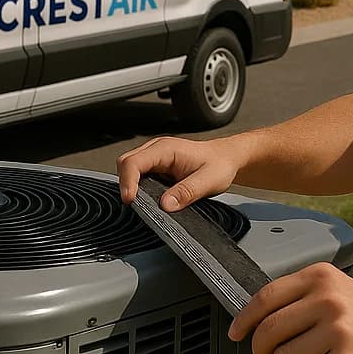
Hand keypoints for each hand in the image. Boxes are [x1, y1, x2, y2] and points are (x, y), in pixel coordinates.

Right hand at [117, 135, 243, 210]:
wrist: (227, 159)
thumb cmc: (220, 165)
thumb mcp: (209, 181)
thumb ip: (187, 192)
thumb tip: (165, 205)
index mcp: (166, 148)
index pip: (134, 162)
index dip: (128, 181)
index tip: (131, 200)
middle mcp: (157, 150)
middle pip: (125, 163)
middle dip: (125, 184)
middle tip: (135, 205)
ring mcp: (155, 158)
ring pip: (129, 169)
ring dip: (131, 186)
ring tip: (141, 203)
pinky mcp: (156, 167)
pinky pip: (138, 176)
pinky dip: (138, 188)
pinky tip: (147, 199)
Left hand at [229, 261, 352, 353]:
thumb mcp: (343, 294)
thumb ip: (305, 299)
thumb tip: (260, 320)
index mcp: (322, 277)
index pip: (265, 297)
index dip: (244, 320)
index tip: (236, 333)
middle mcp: (328, 298)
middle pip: (267, 332)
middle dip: (264, 353)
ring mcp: (338, 329)